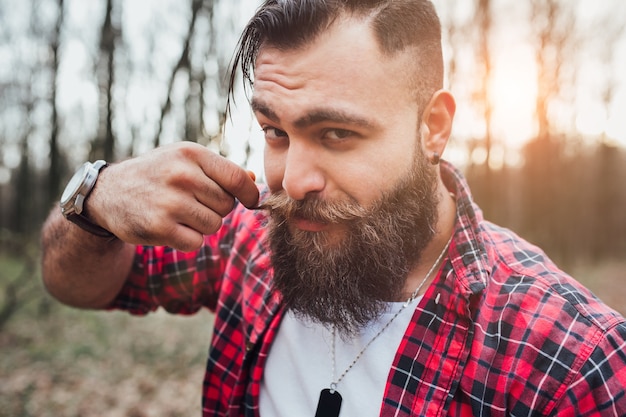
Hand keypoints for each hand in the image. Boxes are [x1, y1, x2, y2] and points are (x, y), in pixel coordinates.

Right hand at [87, 142, 259, 250]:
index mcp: (191, 153)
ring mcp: (170, 202)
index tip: (250, 201)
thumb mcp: (184, 160)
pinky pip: (196, 242)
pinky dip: (187, 239)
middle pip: (227, 205)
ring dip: (202, 225)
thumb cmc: (156, 174)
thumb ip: (219, 170)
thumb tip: (254, 180)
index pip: (238, 178)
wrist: (107, 193)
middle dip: (216, 208)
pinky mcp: (159, 227)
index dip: (250, 194)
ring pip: (214, 225)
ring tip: (180, 213)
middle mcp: (181, 175)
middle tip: (193, 203)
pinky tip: (170, 226)